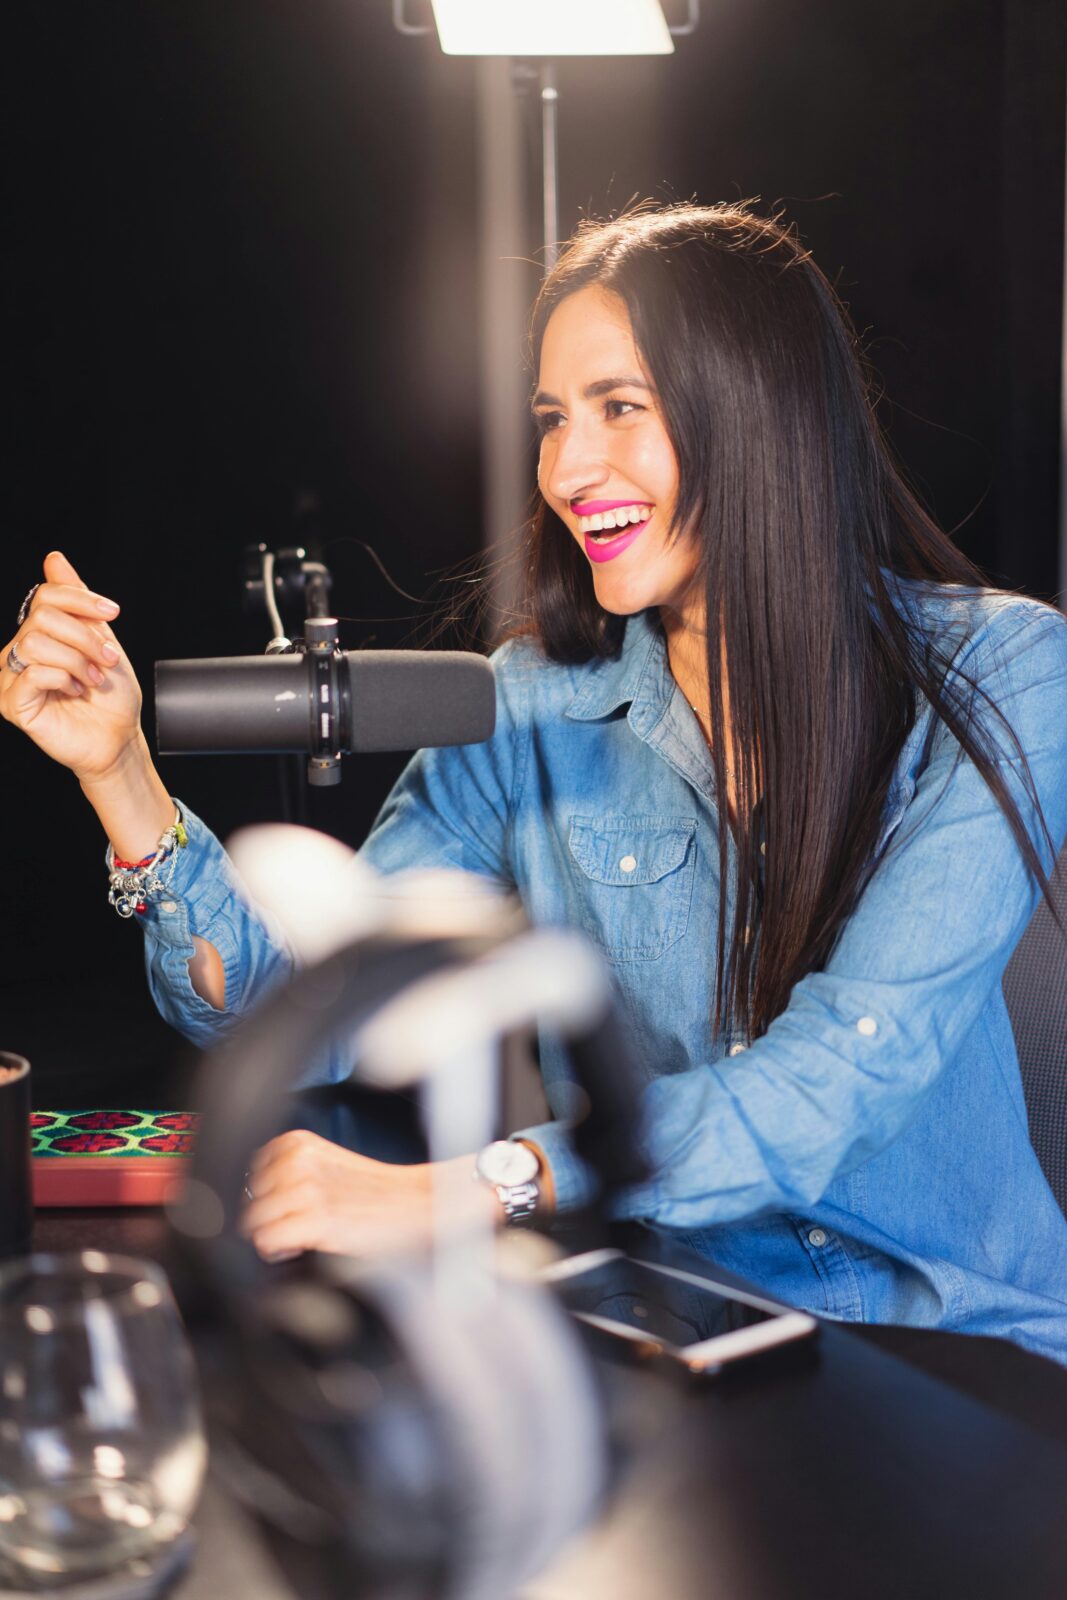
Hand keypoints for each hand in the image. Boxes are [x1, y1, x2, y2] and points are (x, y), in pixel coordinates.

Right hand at [0, 551, 142, 782]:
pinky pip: (33, 673)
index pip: (46, 596)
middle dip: (85, 637)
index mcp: (39, 633)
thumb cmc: (111, 695)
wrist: (118, 737)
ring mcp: (11, 677)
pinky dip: (63, 679)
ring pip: (34, 643)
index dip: (80, 599)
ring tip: (91, 680)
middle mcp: (19, 651)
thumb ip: (76, 600)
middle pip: (42, 617)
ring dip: (76, 660)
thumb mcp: (101, 638)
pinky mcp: (12, 703)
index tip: (112, 612)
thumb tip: (53, 559)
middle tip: (106, 660)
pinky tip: (74, 692)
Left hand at [240, 1130, 495, 1261]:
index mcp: (297, 1143)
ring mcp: (306, 1189)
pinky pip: (268, 1241)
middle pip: (247, 1200)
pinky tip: (301, 1246)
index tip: (280, 1207)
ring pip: (253, 1222)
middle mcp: (297, 1161)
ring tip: (300, 1235)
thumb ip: (289, 1171)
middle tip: (295, 1224)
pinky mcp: (316, 1219)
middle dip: (266, 1217)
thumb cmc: (375, 1191)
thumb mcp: (324, 1164)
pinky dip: (279, 1250)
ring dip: (272, 1235)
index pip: (248, 1174)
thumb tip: (251, 1198)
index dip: (263, 1197)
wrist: (416, 1203)